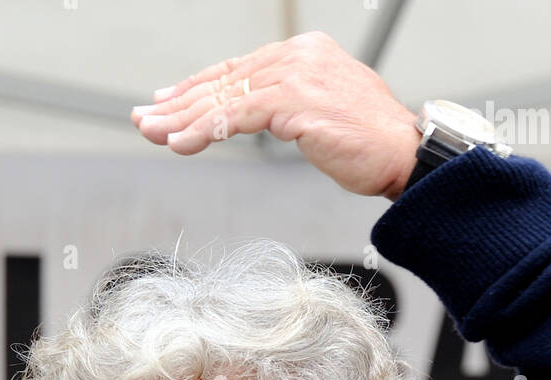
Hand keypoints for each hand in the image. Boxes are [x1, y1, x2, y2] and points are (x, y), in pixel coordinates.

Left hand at [130, 31, 420, 200]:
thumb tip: (265, 117)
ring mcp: (297, 76)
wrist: (405, 155)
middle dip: (179, 103)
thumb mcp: (325, 116)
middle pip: (224, 80)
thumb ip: (293, 108)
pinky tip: (180, 143)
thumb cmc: (372, 144)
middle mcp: (298, 55)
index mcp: (305, 53)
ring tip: (153, 133)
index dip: (198, 88)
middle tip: (145, 119)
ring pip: (224, 98)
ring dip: (182, 119)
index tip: (168, 102)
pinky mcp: (295, 103)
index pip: (239, 71)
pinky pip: (236, 117)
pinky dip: (203, 131)